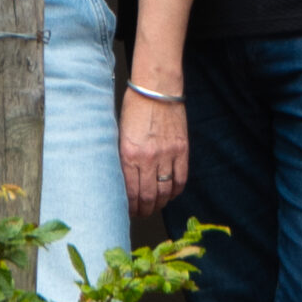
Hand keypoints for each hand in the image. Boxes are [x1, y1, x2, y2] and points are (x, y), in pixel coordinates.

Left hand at [120, 89, 189, 216]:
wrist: (156, 88)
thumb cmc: (134, 107)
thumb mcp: (120, 134)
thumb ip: (122, 158)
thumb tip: (122, 181)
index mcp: (129, 154)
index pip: (130, 192)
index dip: (130, 207)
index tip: (128, 211)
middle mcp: (149, 158)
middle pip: (148, 196)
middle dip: (144, 209)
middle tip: (141, 213)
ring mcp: (168, 154)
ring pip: (165, 191)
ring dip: (160, 203)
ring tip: (155, 206)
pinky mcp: (182, 149)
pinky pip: (181, 179)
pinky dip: (176, 191)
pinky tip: (170, 194)